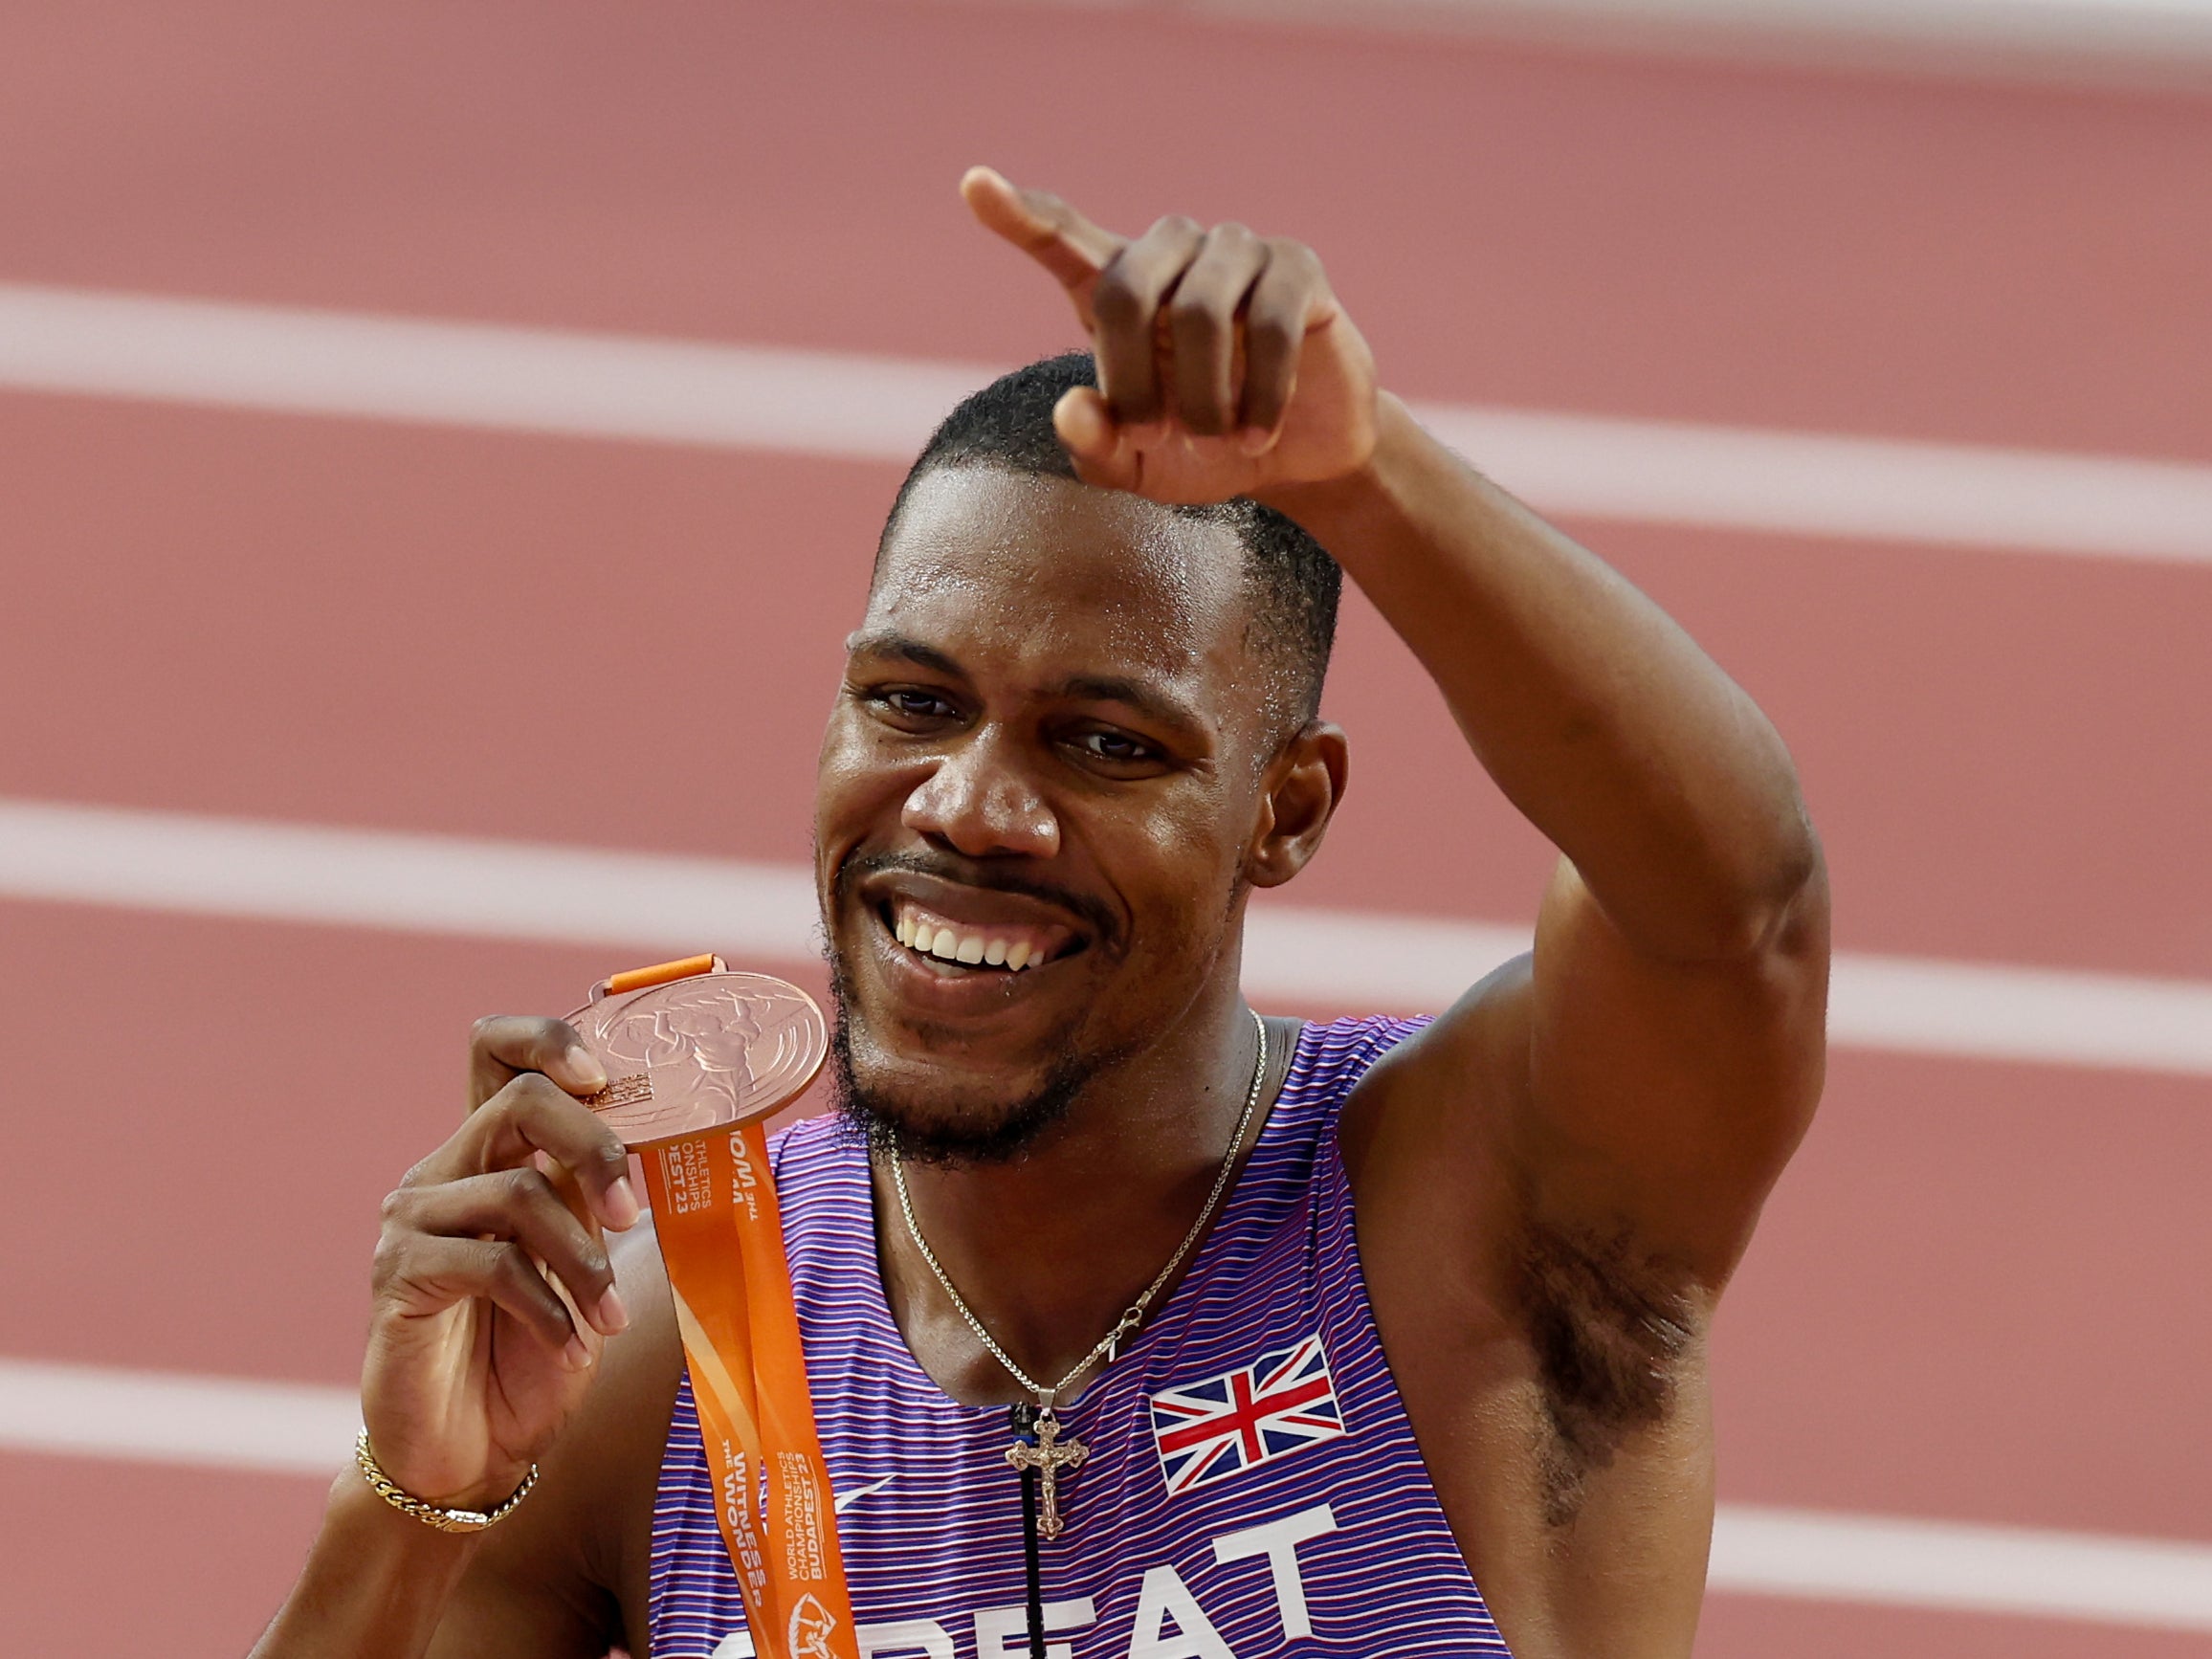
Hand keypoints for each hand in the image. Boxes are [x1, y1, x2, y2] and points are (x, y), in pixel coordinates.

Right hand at [360, 1018, 639, 1510]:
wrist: (470, 1454)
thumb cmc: (537, 1352)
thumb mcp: (583, 1262)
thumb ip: (602, 1199)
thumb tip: (687, 1138)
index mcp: (493, 1152)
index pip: (498, 1049)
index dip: (549, 1039)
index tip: (605, 1075)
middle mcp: (447, 1169)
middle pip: (521, 1099)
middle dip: (596, 1147)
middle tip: (632, 1216)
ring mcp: (415, 1218)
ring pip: (519, 1191)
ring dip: (585, 1261)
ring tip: (610, 1319)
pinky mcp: (398, 1275)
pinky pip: (491, 1264)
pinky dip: (549, 1307)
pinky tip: (571, 1347)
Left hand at [962, 166, 1378, 505]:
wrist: (1300, 457)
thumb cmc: (1204, 451)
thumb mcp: (1139, 468)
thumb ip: (1096, 447)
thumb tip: (1072, 411)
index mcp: (1117, 286)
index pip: (1060, 236)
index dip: (1018, 212)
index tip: (975, 185)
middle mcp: (1172, 251)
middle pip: (1125, 286)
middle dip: (1132, 380)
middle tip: (1154, 439)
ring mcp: (1236, 251)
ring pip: (1200, 311)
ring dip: (1202, 397)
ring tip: (1215, 440)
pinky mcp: (1297, 268)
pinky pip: (1269, 326)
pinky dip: (1260, 396)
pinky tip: (1258, 434)